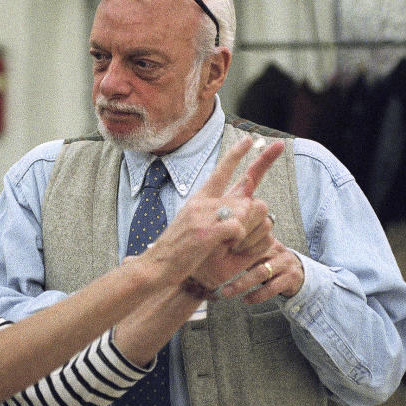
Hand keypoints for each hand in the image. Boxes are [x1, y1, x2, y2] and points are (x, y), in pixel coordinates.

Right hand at [136, 136, 282, 290]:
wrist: (156, 266)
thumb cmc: (177, 251)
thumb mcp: (193, 224)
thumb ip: (213, 212)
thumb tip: (239, 204)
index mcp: (198, 199)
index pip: (220, 171)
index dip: (236, 153)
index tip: (247, 139)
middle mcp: (201, 203)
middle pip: (244, 199)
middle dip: (249, 219)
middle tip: (236, 237)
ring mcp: (202, 215)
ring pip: (244, 212)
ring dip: (243, 231)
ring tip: (227, 244)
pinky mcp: (206, 230)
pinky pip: (239, 227)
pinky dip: (238, 239)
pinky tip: (226, 246)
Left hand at [215, 240, 304, 301]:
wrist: (300, 273)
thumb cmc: (272, 262)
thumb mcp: (260, 253)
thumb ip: (244, 251)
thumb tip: (214, 252)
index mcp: (266, 240)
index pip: (249, 240)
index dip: (232, 248)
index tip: (215, 256)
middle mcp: (276, 249)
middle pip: (253, 256)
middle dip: (233, 268)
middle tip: (216, 279)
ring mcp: (285, 263)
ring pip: (261, 272)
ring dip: (242, 284)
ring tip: (226, 293)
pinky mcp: (291, 278)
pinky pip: (272, 287)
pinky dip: (258, 295)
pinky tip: (246, 300)